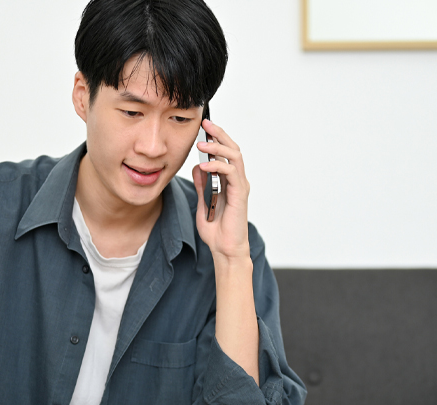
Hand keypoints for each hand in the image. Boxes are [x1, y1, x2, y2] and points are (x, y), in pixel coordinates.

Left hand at [191, 119, 250, 261]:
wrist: (224, 249)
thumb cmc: (216, 230)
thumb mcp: (203, 203)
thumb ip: (202, 185)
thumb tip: (197, 167)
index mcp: (229, 181)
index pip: (225, 153)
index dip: (217, 138)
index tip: (204, 127)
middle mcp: (237, 181)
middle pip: (232, 149)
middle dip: (219, 134)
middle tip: (206, 124)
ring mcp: (239, 187)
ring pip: (234, 157)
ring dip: (218, 147)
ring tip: (202, 142)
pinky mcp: (240, 194)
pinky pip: (231, 173)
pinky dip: (217, 166)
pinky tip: (205, 165)